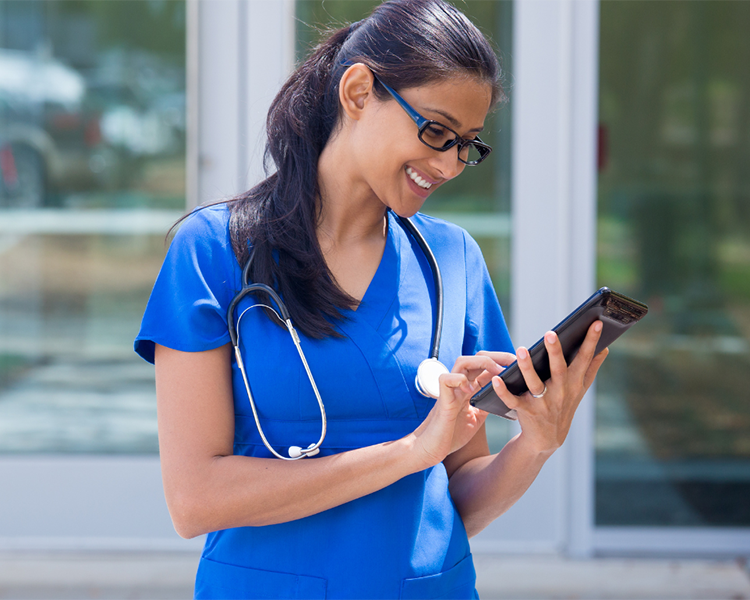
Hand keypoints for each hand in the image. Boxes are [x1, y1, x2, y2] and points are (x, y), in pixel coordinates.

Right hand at [411, 353, 512, 468]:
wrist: (430, 449)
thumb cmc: (451, 434)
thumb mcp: (475, 417)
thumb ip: (485, 405)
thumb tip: (504, 398)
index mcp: (468, 389)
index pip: (485, 366)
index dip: (501, 362)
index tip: (518, 365)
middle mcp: (459, 386)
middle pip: (476, 358)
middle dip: (496, 357)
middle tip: (513, 363)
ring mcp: (450, 391)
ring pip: (462, 362)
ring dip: (482, 362)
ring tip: (496, 371)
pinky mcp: (442, 400)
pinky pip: (446, 379)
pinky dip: (459, 380)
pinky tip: (469, 389)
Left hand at [490, 321, 608, 454]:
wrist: (548, 439)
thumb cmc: (564, 406)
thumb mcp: (580, 389)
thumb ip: (591, 368)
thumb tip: (605, 348)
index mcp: (574, 382)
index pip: (585, 358)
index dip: (591, 341)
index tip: (597, 323)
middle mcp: (560, 392)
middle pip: (558, 369)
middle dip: (555, 352)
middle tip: (550, 333)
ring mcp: (542, 402)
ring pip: (535, 383)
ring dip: (527, 367)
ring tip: (522, 349)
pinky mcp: (525, 411)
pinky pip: (512, 400)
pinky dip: (504, 391)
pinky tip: (497, 379)